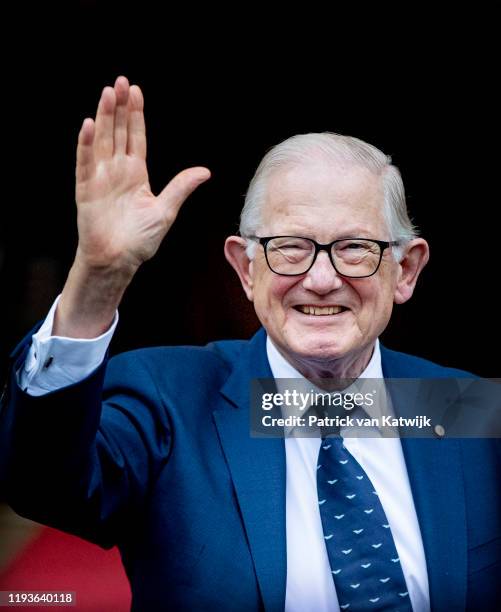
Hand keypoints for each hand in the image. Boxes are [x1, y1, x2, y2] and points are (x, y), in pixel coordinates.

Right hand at [75, 75, 209, 272]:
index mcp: (137, 174)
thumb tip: (205, 171)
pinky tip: (88, 125)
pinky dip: (86, 145)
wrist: (120, 260)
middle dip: (119, 107)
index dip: (135, 115)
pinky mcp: (87, 190)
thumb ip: (181, 187)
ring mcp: (101, 178)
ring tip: (107, 93)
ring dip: (103, 117)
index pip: (136, 138)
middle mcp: (118, 171)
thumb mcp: (166, 210)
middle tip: (121, 82)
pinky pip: (85, 163)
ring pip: (102, 141)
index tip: (136, 92)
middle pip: (118, 132)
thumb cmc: (141, 240)